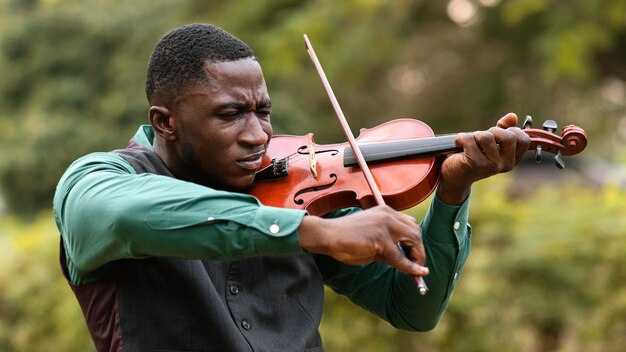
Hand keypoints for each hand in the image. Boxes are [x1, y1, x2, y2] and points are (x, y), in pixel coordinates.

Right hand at [299, 205, 428, 276]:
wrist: (328, 235)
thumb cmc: (347, 239)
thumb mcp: (373, 240)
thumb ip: (389, 246)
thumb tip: (406, 261)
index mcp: (386, 212)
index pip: (410, 225)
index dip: (416, 242)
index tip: (416, 256)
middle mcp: (388, 215)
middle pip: (415, 231)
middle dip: (419, 250)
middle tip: (418, 266)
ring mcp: (385, 225)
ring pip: (413, 240)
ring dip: (417, 257)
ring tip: (416, 270)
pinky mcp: (380, 238)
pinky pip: (400, 256)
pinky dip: (410, 266)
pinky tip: (416, 273)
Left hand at [437, 112, 530, 204]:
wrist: (455, 175)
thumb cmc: (474, 156)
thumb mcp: (491, 142)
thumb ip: (503, 129)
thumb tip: (512, 116)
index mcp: (513, 159)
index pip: (524, 140)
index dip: (512, 131)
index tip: (499, 134)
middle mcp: (505, 165)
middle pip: (509, 136)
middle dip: (493, 131)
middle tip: (483, 138)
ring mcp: (491, 166)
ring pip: (486, 137)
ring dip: (475, 135)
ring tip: (470, 144)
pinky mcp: (475, 164)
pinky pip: (470, 139)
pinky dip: (461, 138)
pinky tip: (459, 144)